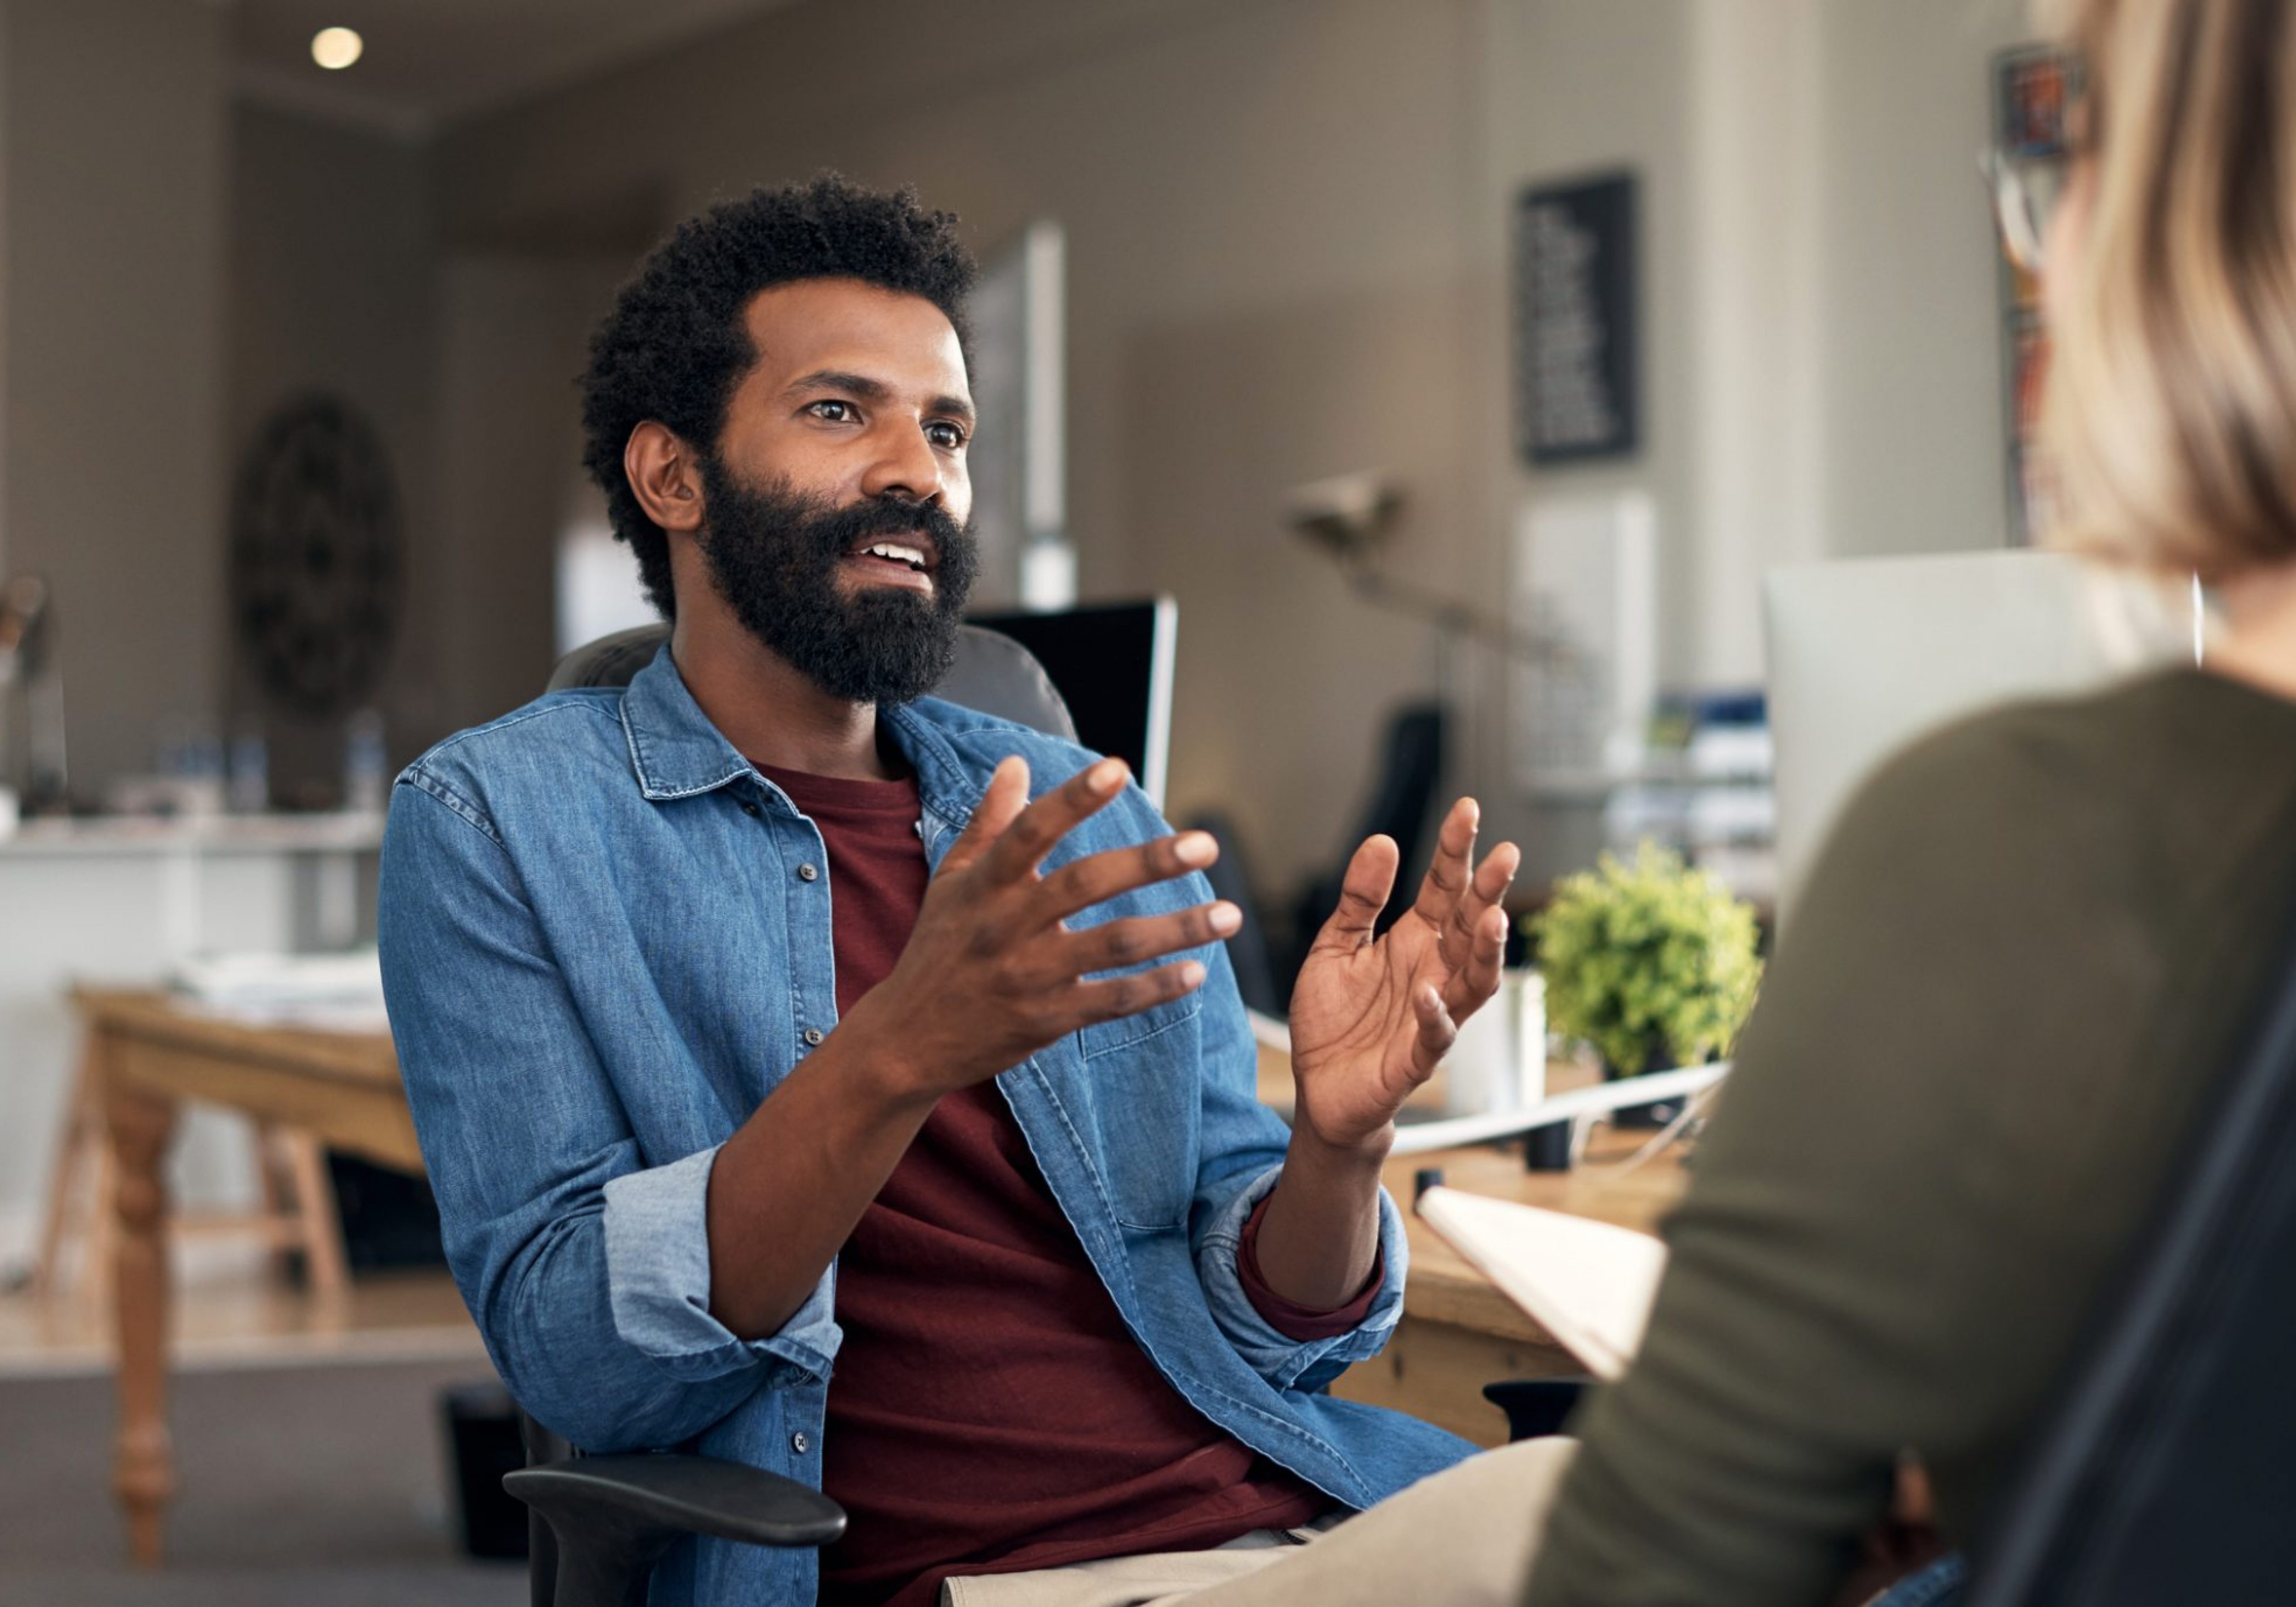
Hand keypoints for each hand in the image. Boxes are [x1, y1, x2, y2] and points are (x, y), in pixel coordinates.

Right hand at [840, 755, 1237, 1100]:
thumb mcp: (951, 880)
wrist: (908, 1040)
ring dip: (1177, 929)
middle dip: (1149, 862)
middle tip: (1206, 844)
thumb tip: (1015, 764)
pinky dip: (1157, 988)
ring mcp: (1029, 975)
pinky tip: (1197, 971)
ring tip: (1230, 915)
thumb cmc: (938, 949)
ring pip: (1114, 944)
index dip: (1073, 798)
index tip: (1117, 767)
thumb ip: (989, 822)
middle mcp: (1007, 925)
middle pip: (1086, 884)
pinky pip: (1112, 1001)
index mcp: (985, 884)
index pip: (1031, 830)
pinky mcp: (1046, 1020)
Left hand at [1286, 799, 1516, 1154]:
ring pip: (1473, 981)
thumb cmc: (1334, 1020)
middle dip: (1489, 891)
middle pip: (1469, 927)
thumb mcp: (1335, 947)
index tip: (1468, 809)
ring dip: (1485, 952)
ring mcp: (1429, 1016)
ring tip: (1493, 917)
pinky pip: (1434, 1037)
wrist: (1319, 1090)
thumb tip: (1382, 840)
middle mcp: (1432, 972)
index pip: (1444, 888)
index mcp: (1414, 941)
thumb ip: (1359, 899)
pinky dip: (1435, 1016)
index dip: (1456, 850)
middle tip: (1508, 853)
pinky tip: (1427, 993)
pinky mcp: (1414, 1059)